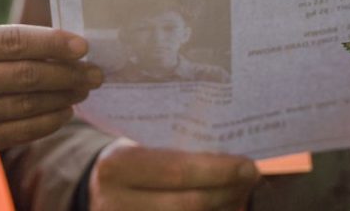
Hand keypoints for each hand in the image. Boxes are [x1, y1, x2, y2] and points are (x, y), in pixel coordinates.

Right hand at [0, 25, 102, 155]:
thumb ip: (8, 42)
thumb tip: (66, 49)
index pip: (13, 41)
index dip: (52, 43)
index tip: (83, 46)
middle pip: (24, 76)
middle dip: (67, 74)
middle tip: (93, 72)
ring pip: (25, 106)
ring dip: (62, 97)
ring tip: (83, 88)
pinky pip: (19, 133)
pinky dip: (48, 122)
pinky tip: (65, 111)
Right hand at [90, 140, 259, 210]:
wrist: (98, 192)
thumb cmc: (129, 162)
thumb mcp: (139, 146)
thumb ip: (176, 151)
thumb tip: (232, 158)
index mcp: (117, 166)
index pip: (177, 170)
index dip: (218, 171)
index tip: (248, 165)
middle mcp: (115, 202)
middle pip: (189, 203)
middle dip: (227, 191)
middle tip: (251, 178)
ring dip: (223, 209)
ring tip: (241, 193)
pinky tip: (224, 208)